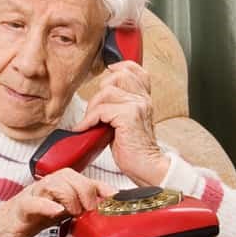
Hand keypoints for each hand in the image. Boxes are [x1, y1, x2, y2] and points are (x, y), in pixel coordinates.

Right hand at [0, 168, 115, 236]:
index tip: (113, 194)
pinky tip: (56, 212)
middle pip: (68, 175)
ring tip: (73, 212)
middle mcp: (43, 188)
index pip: (79, 178)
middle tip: (89, 209)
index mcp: (53, 188)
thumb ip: (74, 208)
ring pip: (53, 184)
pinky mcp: (19, 210)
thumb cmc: (24, 220)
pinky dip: (47, 205)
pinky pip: (33, 202)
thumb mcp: (56, 214)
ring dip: (69, 197)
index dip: (98, 184)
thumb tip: (97, 208)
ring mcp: (30, 197)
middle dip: (84, 190)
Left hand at [73, 61, 169, 185]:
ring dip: (92, 108)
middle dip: (99, 93)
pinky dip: (89, 119)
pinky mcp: (129, 116)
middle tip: (94, 112)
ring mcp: (137, 105)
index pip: (134, 69)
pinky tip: (87, 129)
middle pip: (116, 76)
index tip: (105, 77)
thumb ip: (117, 107)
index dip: (117, 68)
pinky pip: (101, 110)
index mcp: (143, 98)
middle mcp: (143, 98)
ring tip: (90, 123)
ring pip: (106, 92)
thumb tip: (96, 101)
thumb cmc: (134, 150)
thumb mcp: (125, 123)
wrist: (147, 168)